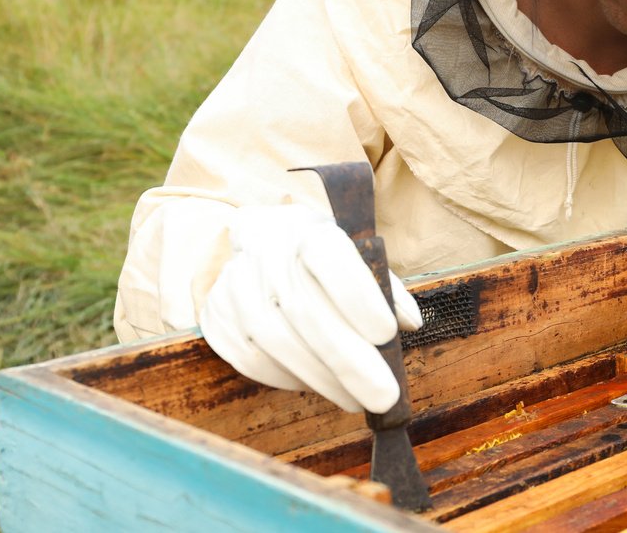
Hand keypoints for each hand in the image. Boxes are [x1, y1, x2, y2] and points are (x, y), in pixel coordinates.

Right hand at [198, 204, 421, 413]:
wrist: (257, 246)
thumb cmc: (319, 257)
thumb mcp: (354, 254)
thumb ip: (383, 286)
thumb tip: (410, 322)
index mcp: (304, 228)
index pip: (327, 256)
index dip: (357, 297)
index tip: (386, 335)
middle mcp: (264, 251)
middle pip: (302, 309)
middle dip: (348, 359)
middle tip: (384, 396)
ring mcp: (233, 284)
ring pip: (275, 340)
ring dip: (323, 378)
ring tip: (357, 399)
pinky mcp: (216, 317)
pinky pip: (251, 359)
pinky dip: (290, 379)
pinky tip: (318, 385)